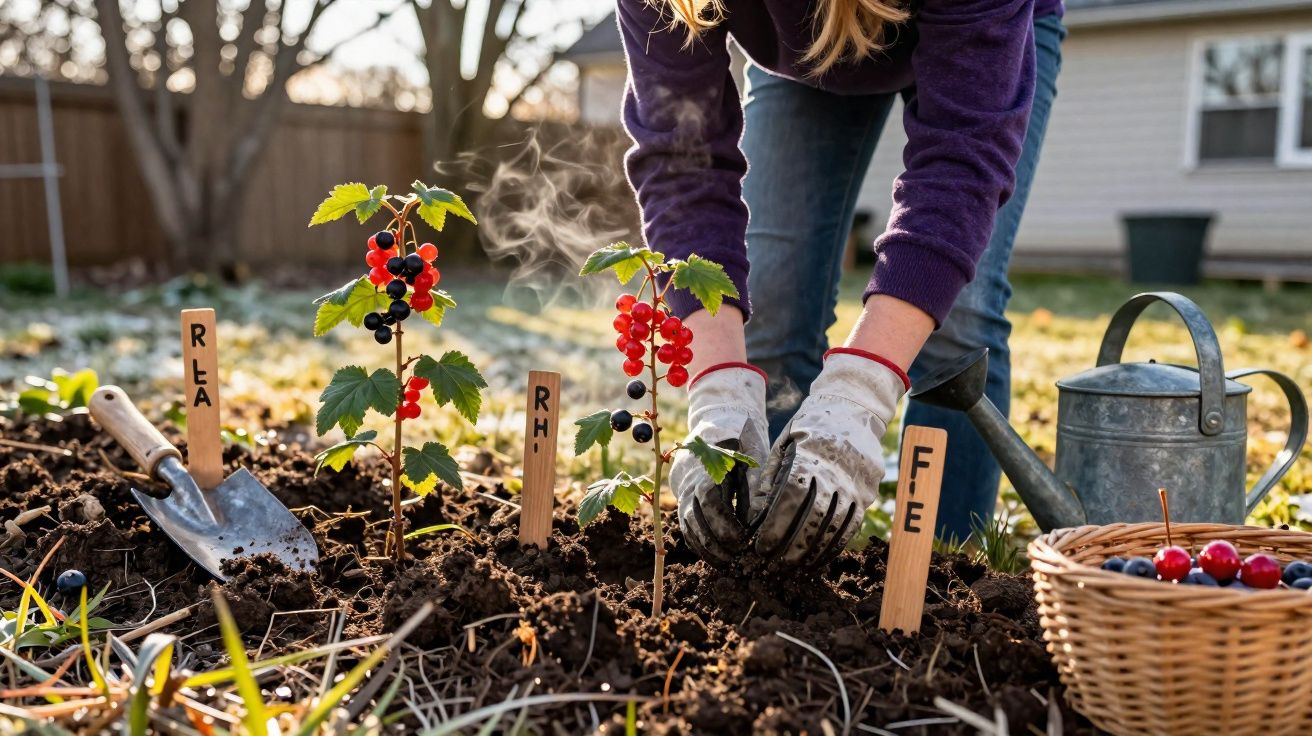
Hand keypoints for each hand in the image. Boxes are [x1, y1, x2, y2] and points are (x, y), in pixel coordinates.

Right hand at [669, 363, 769, 565]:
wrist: (715, 427)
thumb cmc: (741, 441)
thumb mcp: (751, 456)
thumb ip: (755, 483)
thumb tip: (761, 516)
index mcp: (706, 465)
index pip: (709, 499)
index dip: (724, 522)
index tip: (742, 540)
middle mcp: (689, 480)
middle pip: (695, 517)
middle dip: (715, 542)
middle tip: (737, 559)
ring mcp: (683, 492)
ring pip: (688, 526)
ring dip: (707, 548)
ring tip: (728, 565)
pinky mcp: (684, 503)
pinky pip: (687, 528)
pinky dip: (700, 545)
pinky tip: (716, 558)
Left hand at [754, 349, 908, 565]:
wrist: (853, 410)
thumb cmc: (809, 428)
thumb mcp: (784, 444)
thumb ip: (770, 477)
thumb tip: (754, 516)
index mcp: (811, 456)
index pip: (792, 498)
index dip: (776, 526)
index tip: (761, 547)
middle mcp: (836, 472)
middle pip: (814, 517)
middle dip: (792, 546)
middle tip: (772, 566)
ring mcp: (856, 484)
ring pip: (835, 526)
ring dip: (812, 552)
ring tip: (792, 569)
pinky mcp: (867, 494)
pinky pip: (851, 526)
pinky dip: (833, 546)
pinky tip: (816, 560)